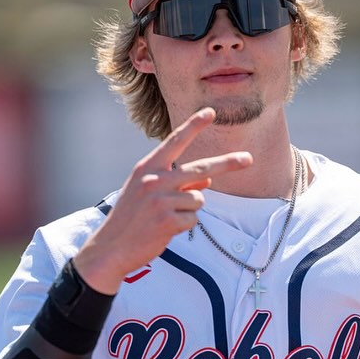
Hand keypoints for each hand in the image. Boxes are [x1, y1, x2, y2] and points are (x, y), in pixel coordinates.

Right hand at [72, 107, 252, 294]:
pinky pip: (192, 219)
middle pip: (201, 169)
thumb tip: (207, 182)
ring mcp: (161, 200)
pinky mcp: (167, 221)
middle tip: (249, 158)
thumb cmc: (131, 217)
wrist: (111, 246)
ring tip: (166, 218)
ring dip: (189, 210)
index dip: (193, 125)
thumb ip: (175, 182)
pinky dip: (183, 226)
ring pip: (198, 199)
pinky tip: (164, 229)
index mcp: (148, 167)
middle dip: (227, 163)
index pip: (175, 141)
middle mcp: (154, 179)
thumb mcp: (147, 192)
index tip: (210, 112)